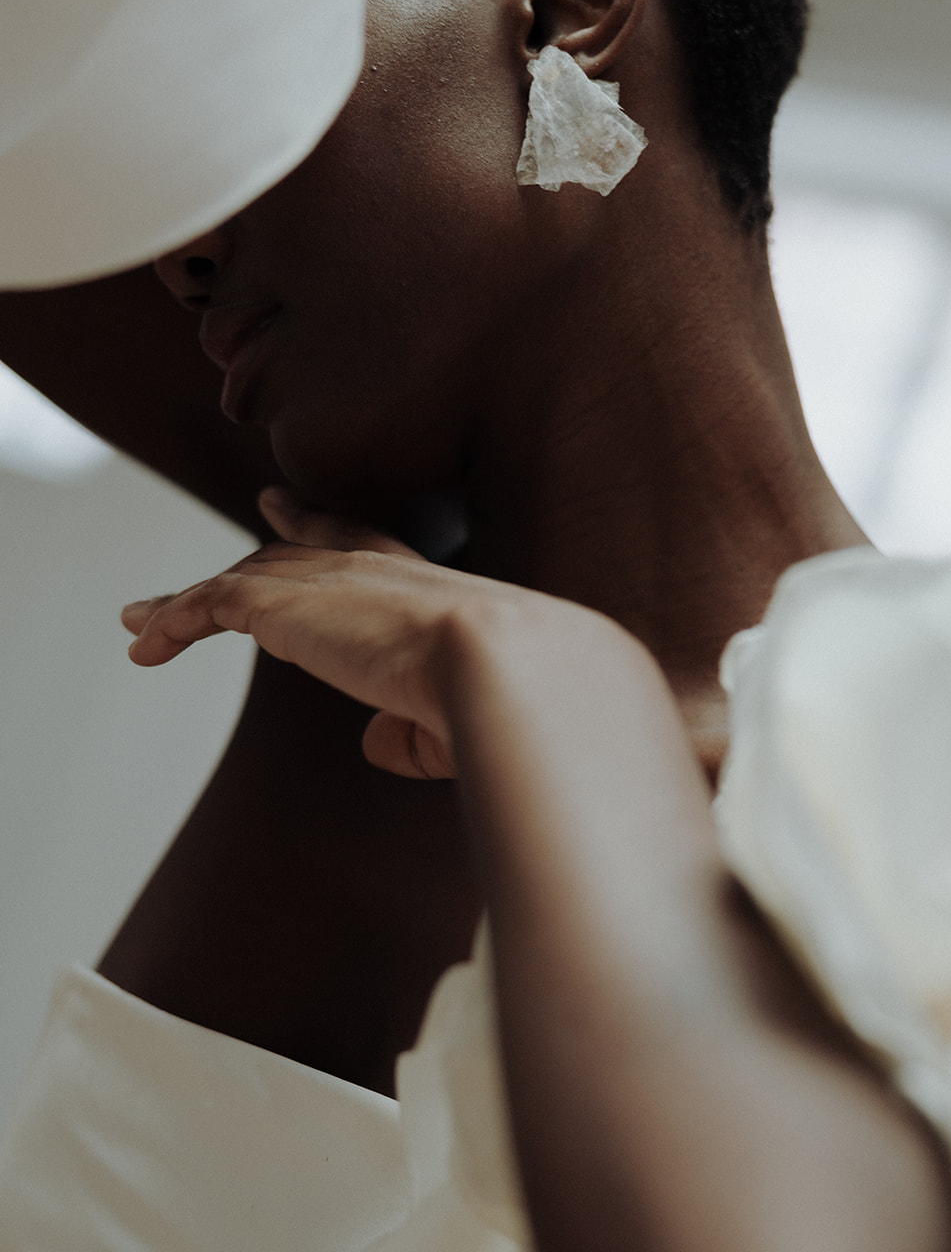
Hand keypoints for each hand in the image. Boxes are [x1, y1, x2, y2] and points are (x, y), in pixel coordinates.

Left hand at [122, 486, 642, 781]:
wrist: (506, 665)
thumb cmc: (507, 698)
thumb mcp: (460, 716)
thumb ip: (412, 727)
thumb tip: (376, 742)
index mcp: (419, 583)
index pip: (356, 543)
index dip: (316, 528)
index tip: (285, 510)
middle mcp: (368, 568)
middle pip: (288, 554)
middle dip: (255, 553)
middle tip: (221, 549)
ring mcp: (323, 580)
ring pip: (237, 581)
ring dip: (185, 603)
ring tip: (141, 622)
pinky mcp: (281, 605)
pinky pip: (208, 606)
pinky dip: (172, 623)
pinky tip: (145, 647)